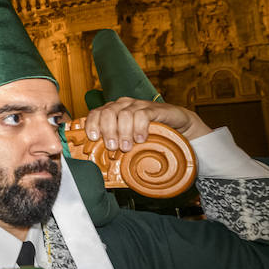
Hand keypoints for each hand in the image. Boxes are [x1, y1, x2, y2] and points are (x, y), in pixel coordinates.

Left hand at [84, 97, 211, 151]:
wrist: (176, 125)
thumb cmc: (148, 133)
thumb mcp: (129, 139)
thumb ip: (116, 144)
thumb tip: (100, 163)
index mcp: (112, 111)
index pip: (96, 113)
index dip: (92, 124)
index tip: (94, 138)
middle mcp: (123, 105)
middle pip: (108, 113)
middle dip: (108, 131)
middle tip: (114, 147)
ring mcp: (138, 105)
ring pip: (124, 115)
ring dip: (124, 132)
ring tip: (128, 146)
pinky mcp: (153, 109)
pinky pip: (142, 115)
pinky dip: (139, 128)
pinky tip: (141, 139)